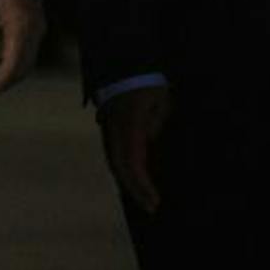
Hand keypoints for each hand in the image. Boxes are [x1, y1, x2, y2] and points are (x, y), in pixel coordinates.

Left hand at [0, 0, 44, 101]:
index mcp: (22, 24)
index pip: (14, 66)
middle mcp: (36, 28)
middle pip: (23, 68)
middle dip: (2, 84)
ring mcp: (38, 25)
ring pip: (26, 61)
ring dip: (7, 75)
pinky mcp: (35, 22)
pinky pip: (26, 50)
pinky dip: (11, 61)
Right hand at [100, 85, 171, 214]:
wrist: (121, 62)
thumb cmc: (147, 80)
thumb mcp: (161, 99)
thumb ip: (157, 122)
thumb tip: (149, 141)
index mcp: (130, 126)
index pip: (134, 163)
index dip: (143, 185)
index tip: (155, 201)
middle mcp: (115, 130)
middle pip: (120, 168)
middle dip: (135, 190)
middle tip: (151, 207)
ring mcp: (109, 128)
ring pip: (113, 162)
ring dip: (127, 181)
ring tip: (143, 198)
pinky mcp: (108, 126)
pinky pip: (113, 153)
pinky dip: (122, 169)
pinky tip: (130, 178)